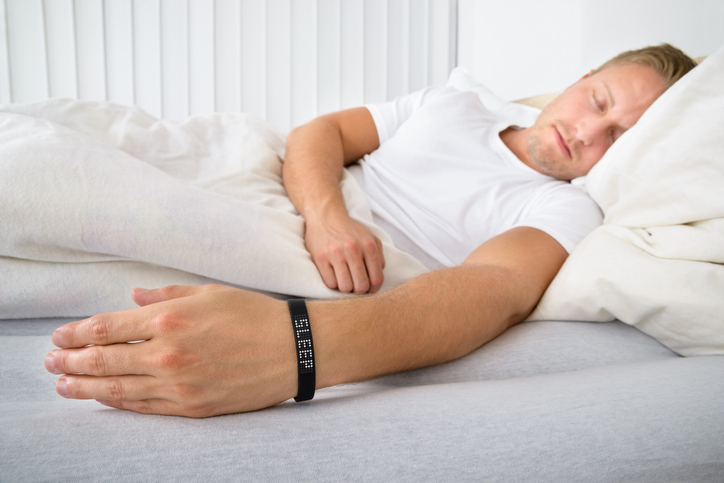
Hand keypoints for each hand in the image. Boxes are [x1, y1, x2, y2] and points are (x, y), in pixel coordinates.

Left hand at [43, 285, 296, 417]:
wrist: (295, 349)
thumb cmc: (255, 315)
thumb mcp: (210, 292)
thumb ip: (166, 295)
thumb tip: (133, 298)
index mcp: (170, 319)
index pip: (106, 329)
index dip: (76, 334)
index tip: (59, 337)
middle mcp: (168, 354)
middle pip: (103, 362)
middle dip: (70, 362)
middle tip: (50, 362)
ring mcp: (179, 385)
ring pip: (118, 390)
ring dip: (85, 388)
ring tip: (64, 384)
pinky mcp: (193, 407)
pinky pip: (146, 408)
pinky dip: (119, 404)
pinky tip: (105, 400)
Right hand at [304, 213, 385, 292]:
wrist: (325, 216)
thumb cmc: (349, 230)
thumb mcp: (370, 237)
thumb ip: (378, 255)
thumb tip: (378, 274)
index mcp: (368, 246)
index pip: (377, 278)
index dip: (374, 289)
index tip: (369, 290)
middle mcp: (353, 249)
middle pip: (361, 286)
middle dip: (359, 290)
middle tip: (356, 285)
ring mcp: (335, 254)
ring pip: (345, 287)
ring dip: (345, 287)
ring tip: (344, 279)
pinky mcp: (320, 258)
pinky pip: (330, 283)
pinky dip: (333, 283)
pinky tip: (333, 274)